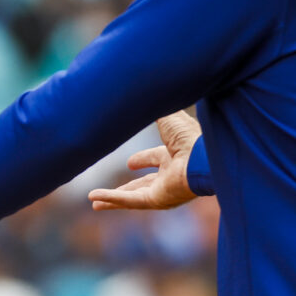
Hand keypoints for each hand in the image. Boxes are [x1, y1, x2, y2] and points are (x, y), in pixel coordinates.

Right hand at [87, 111, 201, 210]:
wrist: (202, 156)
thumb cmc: (189, 135)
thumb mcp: (167, 116)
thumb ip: (153, 109)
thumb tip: (140, 90)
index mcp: (176, 154)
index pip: (156, 158)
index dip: (142, 160)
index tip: (129, 162)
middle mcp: (171, 174)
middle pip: (143, 183)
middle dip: (126, 186)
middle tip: (108, 191)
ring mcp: (164, 190)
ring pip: (133, 196)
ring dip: (113, 199)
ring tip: (94, 204)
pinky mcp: (159, 200)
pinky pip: (131, 200)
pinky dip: (112, 199)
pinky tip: (94, 200)